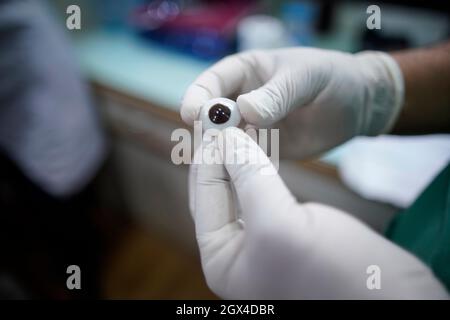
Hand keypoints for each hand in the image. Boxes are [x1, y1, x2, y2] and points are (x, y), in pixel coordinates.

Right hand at [181, 48, 403, 158]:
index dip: (199, 96)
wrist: (358, 105)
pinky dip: (238, 169)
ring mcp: (250, 128)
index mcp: (246, 72)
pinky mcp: (262, 150)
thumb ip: (278, 94)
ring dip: (221, 154)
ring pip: (224, 141)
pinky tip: (238, 181)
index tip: (191, 115)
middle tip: (209, 149)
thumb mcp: (308, 78)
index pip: (213, 82)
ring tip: (224, 169)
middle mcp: (241, 100)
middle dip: (207, 132)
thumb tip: (244, 109)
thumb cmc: (333, 78)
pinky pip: (243, 160)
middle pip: (211, 117)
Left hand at [189, 128, 446, 298]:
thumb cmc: (335, 273)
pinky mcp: (289, 230)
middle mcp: (236, 251)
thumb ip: (248, 180)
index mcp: (222, 259)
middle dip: (223, 155)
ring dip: (242, 157)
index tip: (217, 120)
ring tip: (243, 124)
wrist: (394, 297)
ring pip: (242, 189)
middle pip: (220, 192)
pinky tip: (263, 145)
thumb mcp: (281, 225)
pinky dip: (262, 166)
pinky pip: (265, 191)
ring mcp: (263, 240)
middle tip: (226, 118)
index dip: (209, 156)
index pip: (205, 197)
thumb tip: (225, 140)